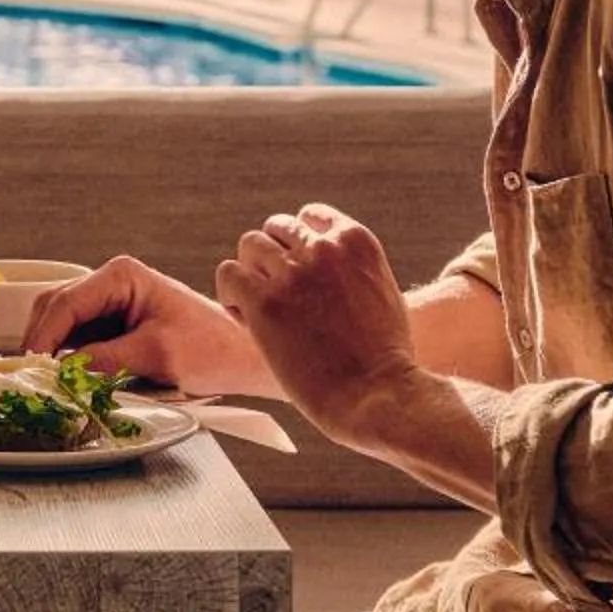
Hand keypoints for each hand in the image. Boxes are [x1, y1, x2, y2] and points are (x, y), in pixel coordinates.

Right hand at [20, 255, 276, 397]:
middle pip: (55, 308)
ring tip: (43, 381)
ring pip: (62, 324)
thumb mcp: (155, 354)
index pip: (65, 303)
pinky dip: (68, 358)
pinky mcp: (114, 328)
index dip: (43, 336)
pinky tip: (64, 379)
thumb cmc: (211, 348)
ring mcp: (110, 305)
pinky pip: (79, 340)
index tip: (30, 367)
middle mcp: (109, 284)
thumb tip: (61, 371)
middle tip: (30, 378)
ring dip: (52, 351)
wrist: (243, 356)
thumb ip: (105, 360)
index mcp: (120, 276)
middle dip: (41, 341)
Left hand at [212, 204, 421, 446]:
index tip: (298, 265)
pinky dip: (232, 293)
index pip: (311, 216)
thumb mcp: (380, 291)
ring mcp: (293, 273)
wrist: (377, 396)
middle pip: (278, 229)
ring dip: (252, 272)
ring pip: (250, 245)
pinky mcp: (265, 302)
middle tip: (278, 292)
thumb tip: (321, 266)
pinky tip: (246, 318)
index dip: (299, 241)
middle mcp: (323, 248)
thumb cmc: (382, 358)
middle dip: (275, 258)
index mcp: (356, 242)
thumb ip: (350, 269)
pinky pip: (229, 275)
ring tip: (260, 307)